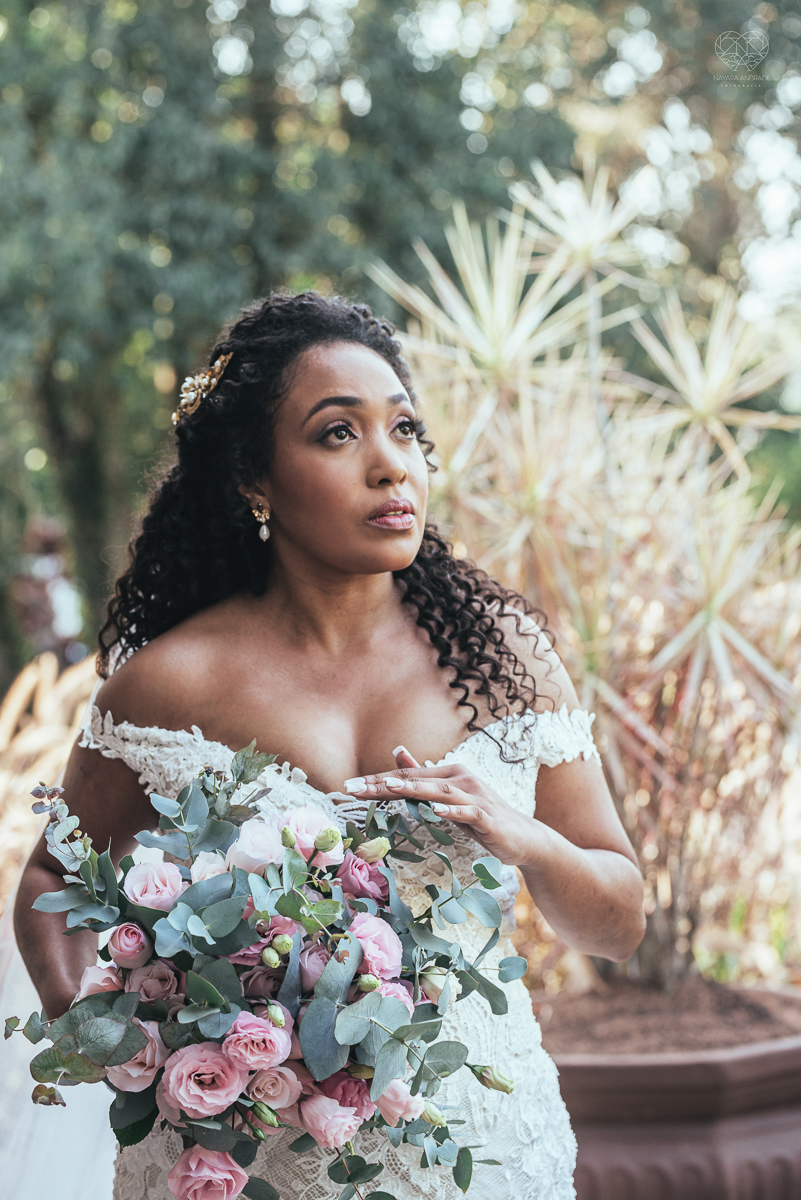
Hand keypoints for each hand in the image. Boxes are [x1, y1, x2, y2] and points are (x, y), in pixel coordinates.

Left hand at [344, 748, 535, 866]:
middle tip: (353, 788)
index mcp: (448, 774)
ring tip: (389, 788)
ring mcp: (475, 797)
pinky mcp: (488, 817)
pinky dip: (452, 812)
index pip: (407, 774)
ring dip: (414, 789)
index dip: (378, 780)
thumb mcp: (449, 797)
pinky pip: (468, 813)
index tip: (349, 787)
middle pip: (417, 780)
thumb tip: (397, 751)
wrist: (524, 838)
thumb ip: (423, 778)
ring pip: (440, 792)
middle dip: (383, 784)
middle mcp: (461, 779)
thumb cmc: (482, 818)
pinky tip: (437, 811)